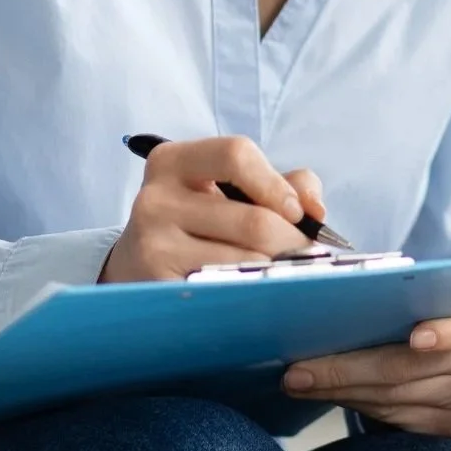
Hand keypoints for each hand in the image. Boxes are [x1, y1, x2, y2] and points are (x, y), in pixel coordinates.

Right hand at [103, 136, 324, 281]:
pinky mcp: (158, 283)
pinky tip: (255, 295)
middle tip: (307, 260)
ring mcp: (152, 243)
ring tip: (281, 277)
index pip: (236, 154)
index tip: (298, 214)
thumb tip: (315, 210)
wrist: (136, 269)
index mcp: (174, 161)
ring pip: (246, 261)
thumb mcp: (228, 191)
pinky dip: (251, 293)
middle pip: (253, 221)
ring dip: (276, 273)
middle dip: (293, 244)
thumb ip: (280, 184)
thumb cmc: (197, 226)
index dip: (277, 185)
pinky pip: (226, 290)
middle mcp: (155, 198)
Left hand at [284, 304, 450, 437]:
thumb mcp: (410, 306)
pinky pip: (392, 420)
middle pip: (408, 367)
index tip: (415, 339)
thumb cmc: (412, 325)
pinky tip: (325, 396)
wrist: (432, 367)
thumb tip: (313, 296)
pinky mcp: (447, 429)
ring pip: (392, 397)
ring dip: (340, 390)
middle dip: (346, 368)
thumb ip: (385, 299)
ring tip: (299, 383)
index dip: (444, 333)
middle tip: (299, 371)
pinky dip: (354, 406)